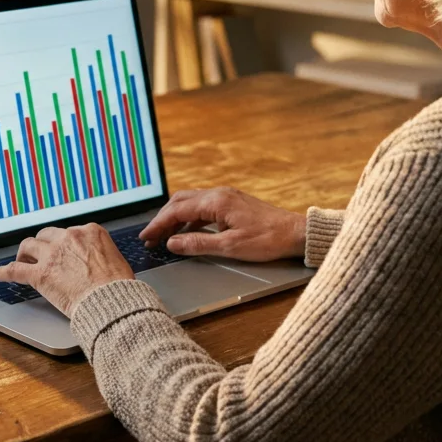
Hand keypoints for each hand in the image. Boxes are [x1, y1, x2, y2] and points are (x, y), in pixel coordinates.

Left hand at [0, 225, 134, 314]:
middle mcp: (69, 237)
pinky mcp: (40, 274)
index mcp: (90, 231)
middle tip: (40, 255)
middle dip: (42, 245)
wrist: (113, 301)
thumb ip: (99, 253)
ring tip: (21, 261)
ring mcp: (52, 254)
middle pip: (47, 235)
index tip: (61, 251)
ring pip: (28, 246)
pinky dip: (3, 272)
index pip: (69, 232)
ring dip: (24, 254)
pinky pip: (15, 270)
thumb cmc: (119, 287)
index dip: (63, 244)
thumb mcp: (116, 259)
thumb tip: (96, 261)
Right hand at [138, 187, 304, 261]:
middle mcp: (219, 194)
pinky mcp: (232, 204)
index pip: (177, 211)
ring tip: (164, 237)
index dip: (158, 225)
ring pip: (190, 203)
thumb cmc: (268, 239)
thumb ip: (198, 244)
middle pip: (180, 202)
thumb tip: (172, 243)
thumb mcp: (230, 247)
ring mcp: (226, 197)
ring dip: (175, 219)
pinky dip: (189, 219)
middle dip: (163, 219)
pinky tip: (187, 233)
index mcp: (216, 202)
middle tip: (151, 237)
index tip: (146, 237)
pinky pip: (202, 207)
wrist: (295, 233)